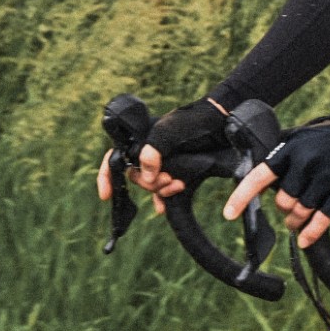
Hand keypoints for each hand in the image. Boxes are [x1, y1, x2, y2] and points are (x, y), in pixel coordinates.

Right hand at [95, 98, 228, 215]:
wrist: (222, 125)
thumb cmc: (193, 122)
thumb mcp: (168, 133)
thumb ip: (152, 152)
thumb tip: (146, 176)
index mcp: (141, 140)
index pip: (114, 158)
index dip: (107, 176)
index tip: (107, 195)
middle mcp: (149, 152)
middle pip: (136, 177)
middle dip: (148, 183)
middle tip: (168, 178)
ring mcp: (164, 163)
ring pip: (152, 185)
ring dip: (160, 190)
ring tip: (178, 185)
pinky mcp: (179, 172)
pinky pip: (165, 190)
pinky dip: (164, 199)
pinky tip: (164, 208)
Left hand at [225, 112, 329, 247]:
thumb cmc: (328, 138)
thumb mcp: (300, 139)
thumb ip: (280, 159)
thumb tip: (258, 188)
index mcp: (290, 149)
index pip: (259, 177)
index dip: (242, 197)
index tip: (229, 215)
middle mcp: (306, 163)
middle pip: (282, 202)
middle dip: (283, 210)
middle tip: (289, 210)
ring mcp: (327, 177)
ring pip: (300, 212)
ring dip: (296, 222)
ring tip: (297, 221)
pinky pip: (322, 219)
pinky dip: (311, 233)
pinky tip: (305, 240)